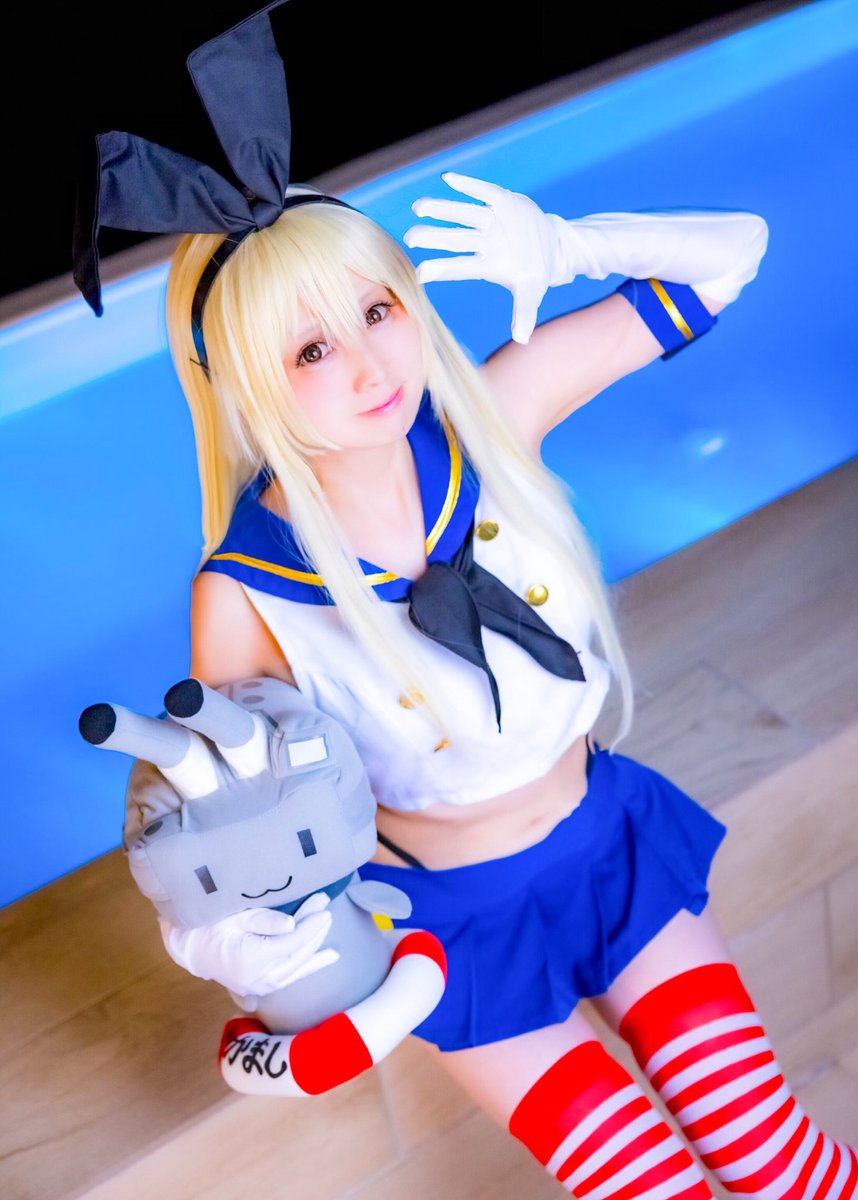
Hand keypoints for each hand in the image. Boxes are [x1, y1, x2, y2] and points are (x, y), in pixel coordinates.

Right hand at [160, 892, 339, 997]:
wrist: (190, 948)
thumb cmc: (211, 925)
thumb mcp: (235, 916)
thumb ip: (263, 920)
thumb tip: (291, 925)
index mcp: (252, 959)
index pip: (290, 942)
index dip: (310, 926)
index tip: (325, 910)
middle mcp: (258, 978)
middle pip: (296, 955)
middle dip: (314, 934)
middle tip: (327, 912)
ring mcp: (259, 985)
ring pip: (295, 971)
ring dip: (315, 956)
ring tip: (334, 951)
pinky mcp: (259, 986)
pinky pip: (288, 977)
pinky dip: (306, 969)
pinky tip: (322, 960)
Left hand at [403, 172, 565, 343]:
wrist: (554, 247)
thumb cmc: (535, 273)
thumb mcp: (531, 293)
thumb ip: (524, 314)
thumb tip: (521, 339)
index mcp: (487, 265)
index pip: (460, 268)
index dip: (442, 269)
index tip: (421, 274)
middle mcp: (484, 242)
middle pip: (455, 239)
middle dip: (433, 238)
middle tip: (411, 238)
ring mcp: (491, 221)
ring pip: (463, 214)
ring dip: (442, 210)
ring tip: (419, 207)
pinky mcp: (504, 202)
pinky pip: (484, 192)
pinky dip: (468, 186)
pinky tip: (448, 179)